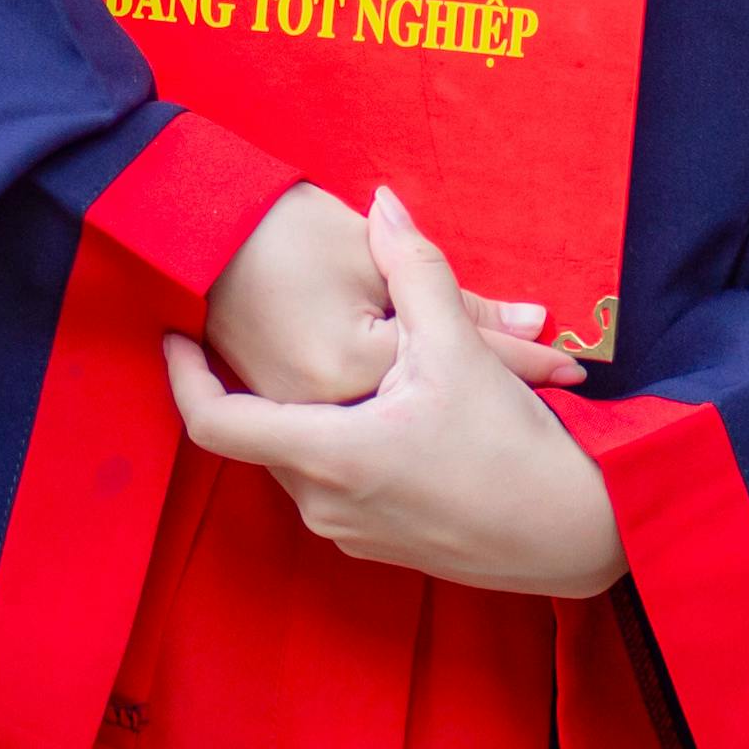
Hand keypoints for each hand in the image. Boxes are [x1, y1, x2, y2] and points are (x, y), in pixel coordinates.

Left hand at [165, 192, 623, 599]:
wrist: (575, 534)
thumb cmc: (514, 447)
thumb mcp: (459, 350)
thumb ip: (415, 269)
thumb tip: (386, 203)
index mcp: (327, 453)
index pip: (215, 422)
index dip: (182, 376)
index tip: (173, 334)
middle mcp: (322, 502)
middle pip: (262, 432)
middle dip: (260, 379)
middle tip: (273, 323)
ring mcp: (349, 531)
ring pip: (301, 455)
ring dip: (307, 409)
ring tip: (340, 358)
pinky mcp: (378, 544)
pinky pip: (332, 482)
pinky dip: (338, 439)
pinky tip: (384, 407)